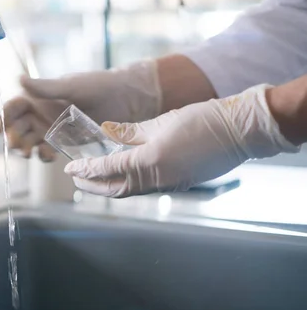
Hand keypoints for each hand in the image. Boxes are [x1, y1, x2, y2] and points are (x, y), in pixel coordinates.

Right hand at [0, 60, 161, 160]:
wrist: (127, 100)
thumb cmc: (99, 86)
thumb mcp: (71, 86)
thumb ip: (45, 87)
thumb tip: (18, 79)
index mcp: (37, 97)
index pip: (10, 109)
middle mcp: (40, 113)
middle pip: (16, 129)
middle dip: (12, 138)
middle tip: (17, 145)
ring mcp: (51, 128)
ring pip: (28, 142)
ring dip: (25, 149)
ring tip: (31, 153)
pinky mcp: (64, 141)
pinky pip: (46, 151)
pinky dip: (44, 156)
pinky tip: (49, 156)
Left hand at [64, 84, 299, 196]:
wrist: (240, 130)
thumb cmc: (201, 119)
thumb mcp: (161, 121)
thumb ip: (130, 131)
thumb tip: (106, 133)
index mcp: (150, 161)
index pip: (107, 169)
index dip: (86, 169)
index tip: (70, 169)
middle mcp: (158, 178)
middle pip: (116, 189)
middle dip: (93, 186)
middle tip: (77, 179)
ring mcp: (170, 184)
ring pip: (131, 190)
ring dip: (109, 187)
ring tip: (93, 180)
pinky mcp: (180, 183)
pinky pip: (146, 187)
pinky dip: (128, 183)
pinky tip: (121, 174)